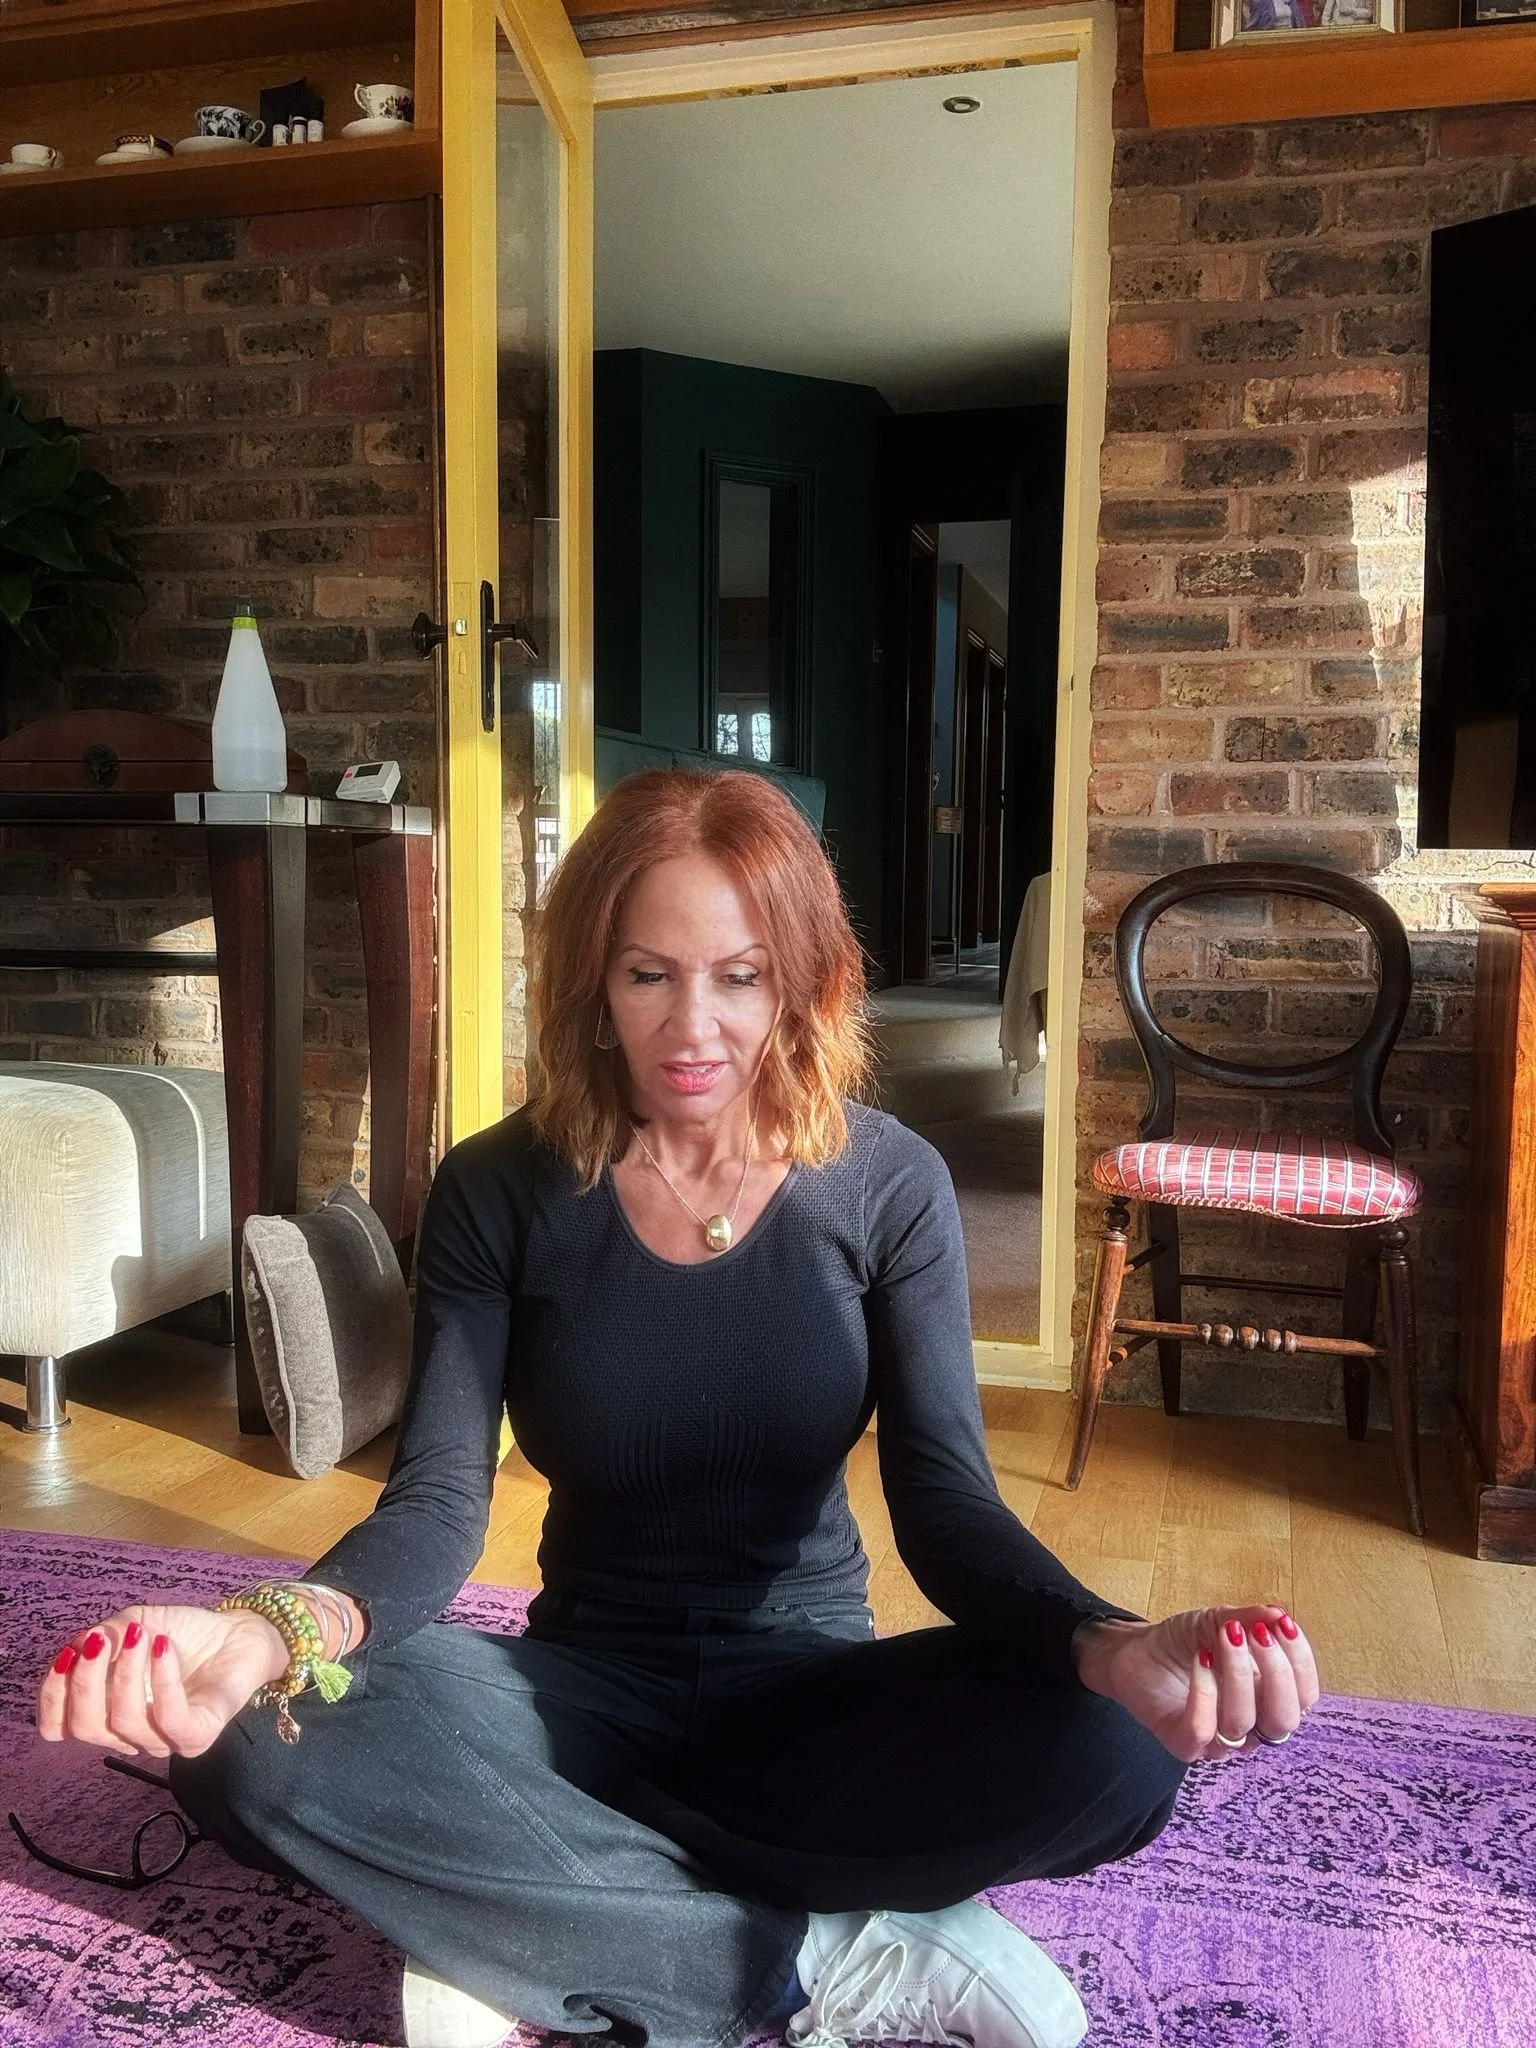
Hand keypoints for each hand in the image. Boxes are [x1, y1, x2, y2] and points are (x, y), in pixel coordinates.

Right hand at [36, 1604, 288, 1760]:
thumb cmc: (183, 1633)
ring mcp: (165, 1740)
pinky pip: (171, 1720)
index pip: (62, 1726)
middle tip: (100, 1641)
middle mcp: (132, 1735)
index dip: (53, 1695)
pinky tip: (163, 1648)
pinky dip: (162, 1680)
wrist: (240, 1633)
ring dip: (126, 1672)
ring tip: (142, 1636)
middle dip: (85, 1682)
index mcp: (108, 1714)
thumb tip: (81, 1646)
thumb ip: (106, 1636)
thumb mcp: (136, 1624)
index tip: (66, 1655)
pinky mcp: (199, 1734)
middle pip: (87, 1727)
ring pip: (124, 1722)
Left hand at [1072, 1604, 1318, 1763]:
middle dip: (1276, 1674)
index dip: (1301, 1663)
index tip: (1283, 1625)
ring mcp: (1217, 1740)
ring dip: (1238, 1675)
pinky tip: (1200, 1660)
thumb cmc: (1185, 1641)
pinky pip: (1201, 1732)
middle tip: (1255, 1633)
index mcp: (1269, 1699)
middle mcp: (1250, 1726)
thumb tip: (1280, 1614)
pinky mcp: (1182, 1743)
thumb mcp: (1219, 1620)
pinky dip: (1204, 1694)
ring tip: (1223, 1636)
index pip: (1306, 1696)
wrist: (1135, 1651)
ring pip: (1243, 1726)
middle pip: (1284, 1720)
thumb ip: (1251, 1619)